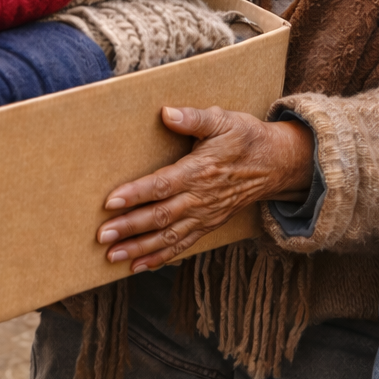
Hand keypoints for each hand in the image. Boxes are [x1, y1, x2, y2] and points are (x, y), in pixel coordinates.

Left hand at [96, 106, 312, 271]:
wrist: (276, 163)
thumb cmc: (245, 137)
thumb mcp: (223, 119)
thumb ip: (194, 118)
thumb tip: (166, 113)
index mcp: (199, 171)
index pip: (162, 184)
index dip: (136, 194)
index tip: (111, 201)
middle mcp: (200, 198)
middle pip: (160, 216)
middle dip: (130, 227)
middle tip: (102, 235)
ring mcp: (204, 215)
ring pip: (168, 236)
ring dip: (139, 247)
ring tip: (112, 256)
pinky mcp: (208, 224)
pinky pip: (182, 245)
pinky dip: (160, 257)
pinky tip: (138, 265)